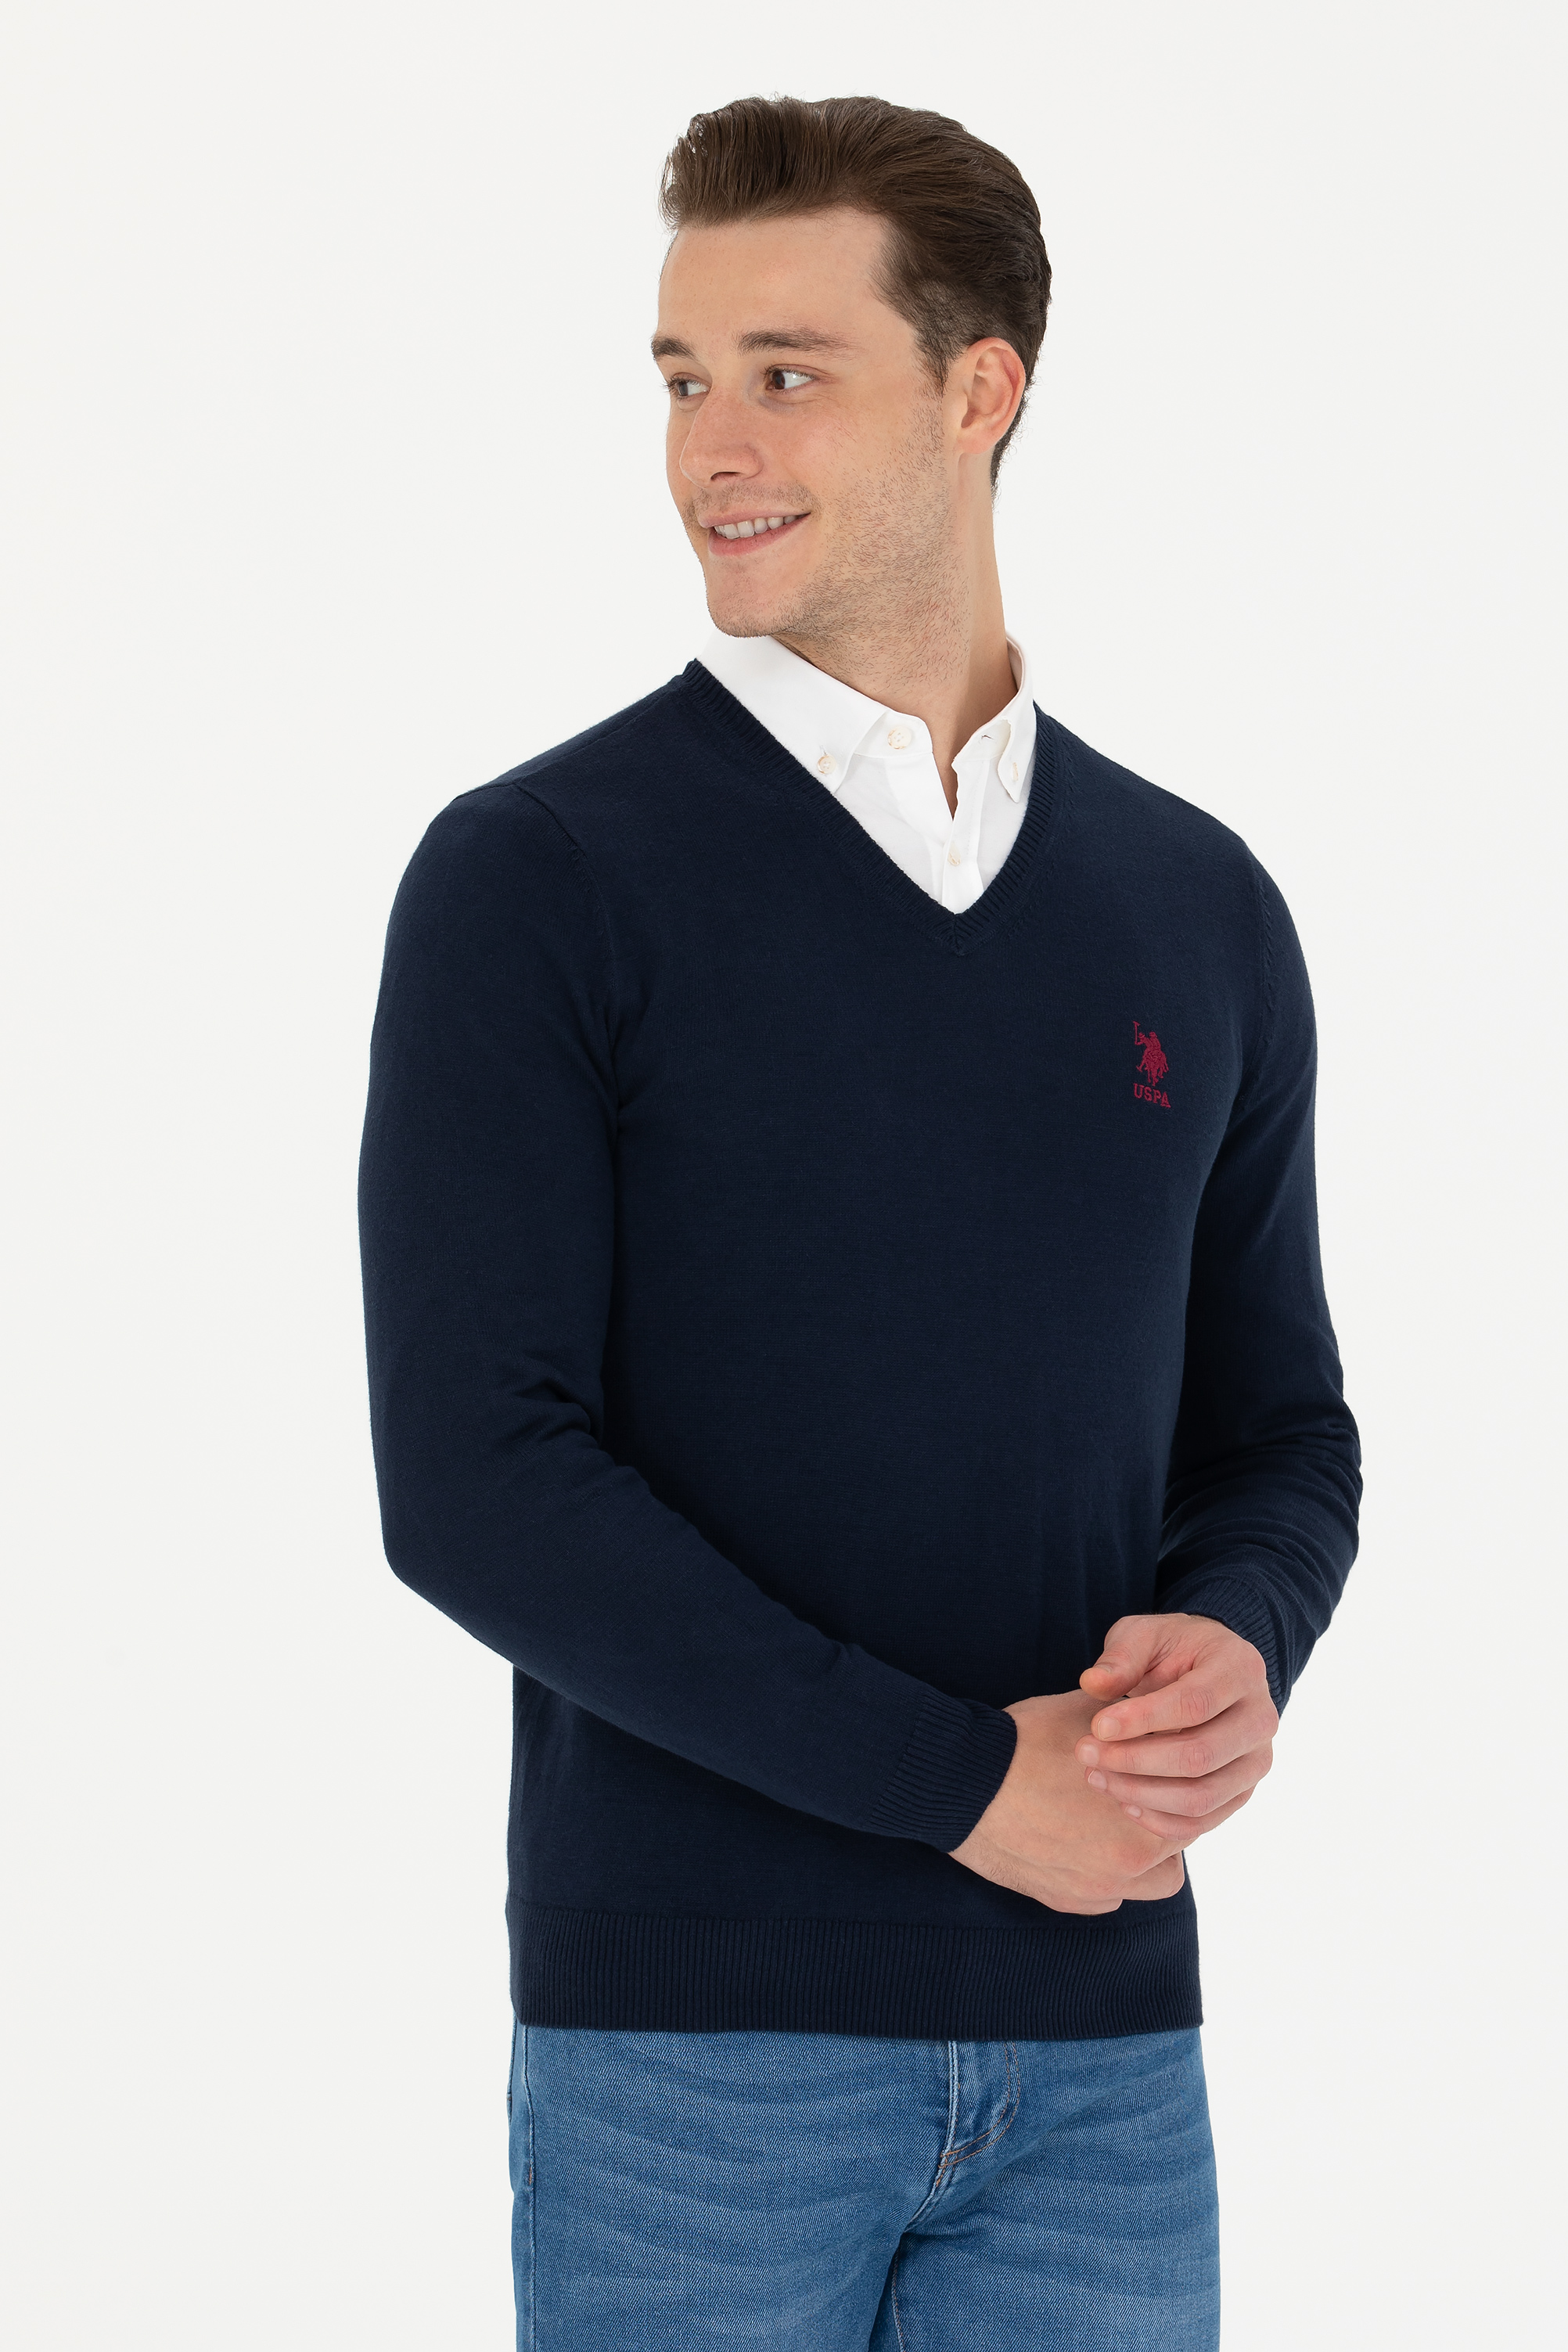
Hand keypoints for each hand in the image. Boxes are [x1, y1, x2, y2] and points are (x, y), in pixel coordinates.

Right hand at [948, 1691, 1189, 1914]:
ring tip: (1110, 1822)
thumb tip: (1161, 1707)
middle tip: (1135, 1790)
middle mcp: (1128, 1865)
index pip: (1191, 1806)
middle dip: (1160, 1818)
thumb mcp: (1092, 1714)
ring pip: (1147, 1883)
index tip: (1160, 1767)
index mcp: (1145, 1818)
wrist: (960, 1778)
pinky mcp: (1061, 1900)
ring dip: (1139, 1856)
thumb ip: (1138, 1721)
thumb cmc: (1026, 1739)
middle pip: (1174, 1846)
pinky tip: (1078, 1842)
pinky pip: (1104, 1898)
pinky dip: (1100, 1874)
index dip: (1177, 1782)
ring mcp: (1093, 1889)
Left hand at [1075, 1613, 1277, 1840]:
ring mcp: (1256, 1760)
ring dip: (1142, 1794)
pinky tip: (1123, 1802)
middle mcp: (1261, 1718)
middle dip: (1134, 1760)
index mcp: (1241, 1668)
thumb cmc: (1172, 1649)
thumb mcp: (1145, 1635)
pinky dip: (1161, 1821)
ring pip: (1202, 1796)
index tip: (1097, 1727)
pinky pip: (1203, 1821)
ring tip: (1096, 1776)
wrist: (1206, 1670)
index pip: (1194, 1704)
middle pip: (1199, 1756)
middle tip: (1085, 1753)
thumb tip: (1093, 1684)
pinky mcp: (1242, 1791)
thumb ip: (1122, 1657)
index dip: (1143, 1720)